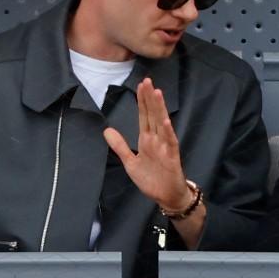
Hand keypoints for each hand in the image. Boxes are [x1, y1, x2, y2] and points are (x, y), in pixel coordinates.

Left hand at [103, 77, 191, 211]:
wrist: (167, 196)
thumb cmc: (152, 179)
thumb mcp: (130, 162)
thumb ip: (120, 146)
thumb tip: (106, 130)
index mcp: (147, 139)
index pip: (144, 116)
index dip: (142, 101)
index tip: (140, 85)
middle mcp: (157, 140)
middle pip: (153, 115)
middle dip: (150, 98)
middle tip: (147, 81)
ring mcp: (165, 147)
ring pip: (162, 123)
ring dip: (160, 109)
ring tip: (157, 93)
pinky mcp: (172, 157)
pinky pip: (170, 142)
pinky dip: (168, 132)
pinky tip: (166, 121)